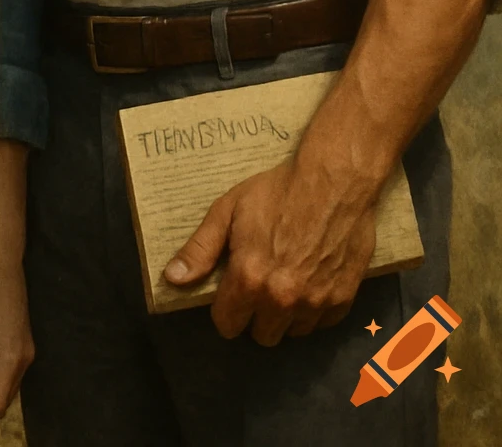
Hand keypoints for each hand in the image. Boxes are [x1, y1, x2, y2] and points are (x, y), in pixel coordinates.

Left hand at [163, 159, 377, 345]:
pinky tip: (311, 281)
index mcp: (250, 279)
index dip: (225, 309)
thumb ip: (200, 249)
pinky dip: (314, 309)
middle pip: (261, 335)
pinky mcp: (343, 300)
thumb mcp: (229, 209)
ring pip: (291, 333)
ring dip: (285, 315)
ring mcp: (315, 303)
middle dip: (255, 315)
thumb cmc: (277, 190)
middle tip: (260, 285)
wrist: (336, 180)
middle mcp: (282, 299)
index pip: (227, 325)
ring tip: (287, 282)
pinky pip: (320, 323)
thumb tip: (172, 279)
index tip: (231, 293)